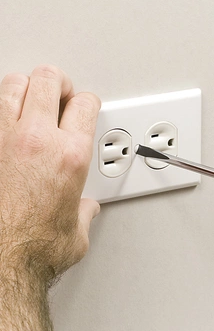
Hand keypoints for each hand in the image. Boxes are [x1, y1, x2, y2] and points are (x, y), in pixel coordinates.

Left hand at [0, 65, 100, 282]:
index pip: (84, 104)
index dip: (88, 102)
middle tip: (60, 91)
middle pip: (49, 79)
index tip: (85, 107)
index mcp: (69, 155)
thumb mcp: (75, 234)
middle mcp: (36, 139)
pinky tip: (5, 118)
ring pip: (14, 84)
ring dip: (26, 87)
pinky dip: (0, 108)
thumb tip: (84, 211)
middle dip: (58, 82)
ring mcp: (2, 138)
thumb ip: (83, 215)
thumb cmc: (32, 250)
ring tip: (31, 97)